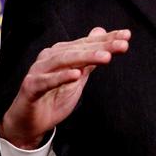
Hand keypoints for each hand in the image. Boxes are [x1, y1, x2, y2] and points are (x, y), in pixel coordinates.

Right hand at [0, 27, 129, 148]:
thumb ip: (89, 58)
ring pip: (64, 60)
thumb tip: (101, 32)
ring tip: (106, 58)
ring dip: (86, 57)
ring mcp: (39, 71)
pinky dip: (61, 77)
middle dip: (101, 46)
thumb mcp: (78, 77)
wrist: (29, 122)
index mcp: (61, 53)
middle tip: (123, 45)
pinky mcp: (31, 87)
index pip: (87, 43)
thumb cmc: (53, 97)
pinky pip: (46, 81)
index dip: (107, 39)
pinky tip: (76, 75)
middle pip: (78, 49)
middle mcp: (49, 58)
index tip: (127, 36)